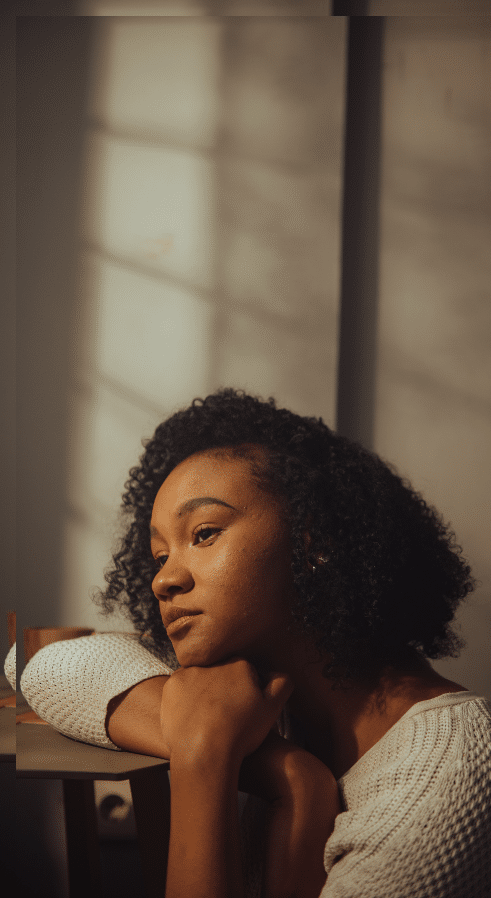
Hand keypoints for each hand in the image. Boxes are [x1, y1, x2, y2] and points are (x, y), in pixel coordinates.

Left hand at [159, 657, 292, 768]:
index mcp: (239, 664)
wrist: (204, 754)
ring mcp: (189, 673)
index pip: (245, 672)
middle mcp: (213, 663)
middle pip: (221, 674)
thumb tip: (276, 673)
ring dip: (203, 693)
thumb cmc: (240, 734)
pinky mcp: (171, 687)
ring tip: (207, 721)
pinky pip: (180, 690)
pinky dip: (185, 701)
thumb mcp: (272, 709)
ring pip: (200, 680)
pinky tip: (192, 719)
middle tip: (225, 718)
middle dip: (224, 690)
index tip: (243, 710)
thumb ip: (281, 684)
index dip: (246, 692)